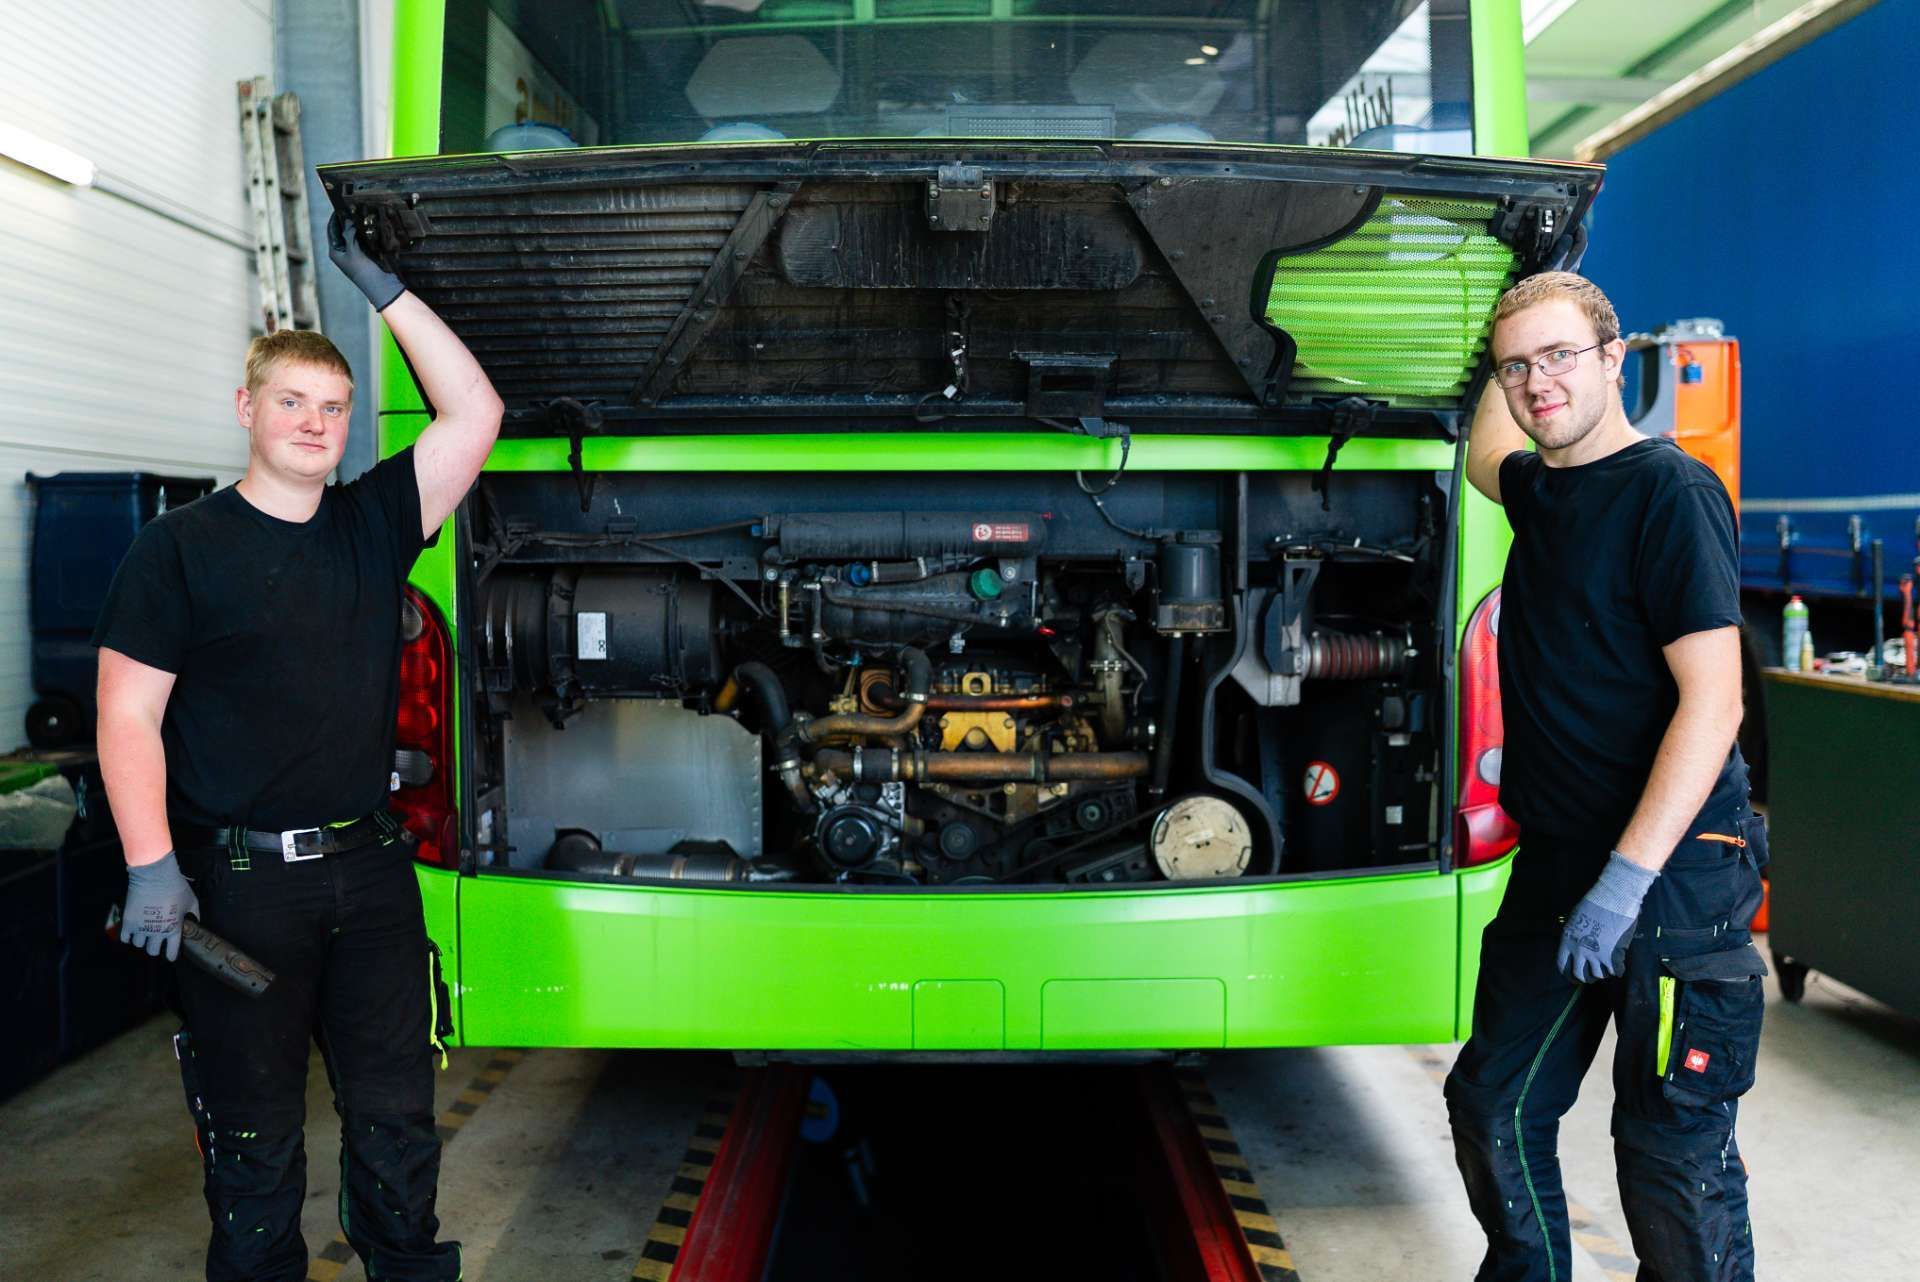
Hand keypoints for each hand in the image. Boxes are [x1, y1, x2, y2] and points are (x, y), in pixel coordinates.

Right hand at [121, 852, 200, 961]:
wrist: (155, 876)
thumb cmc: (176, 888)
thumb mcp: (191, 902)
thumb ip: (194, 915)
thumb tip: (196, 923)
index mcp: (174, 930)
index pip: (171, 952)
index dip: (171, 955)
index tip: (170, 956)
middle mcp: (157, 933)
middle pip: (152, 951)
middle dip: (155, 948)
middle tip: (156, 942)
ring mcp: (141, 928)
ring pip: (139, 945)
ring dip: (142, 940)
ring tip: (145, 933)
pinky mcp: (128, 922)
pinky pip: (125, 938)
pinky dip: (128, 937)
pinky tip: (132, 932)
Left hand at [327, 210, 404, 311]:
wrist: (380, 286)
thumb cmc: (364, 271)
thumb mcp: (353, 252)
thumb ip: (349, 235)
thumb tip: (348, 222)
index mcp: (335, 252)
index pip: (331, 231)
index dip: (334, 219)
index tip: (338, 208)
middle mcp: (342, 252)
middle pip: (341, 232)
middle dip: (345, 222)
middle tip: (350, 209)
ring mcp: (353, 254)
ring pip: (352, 236)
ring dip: (354, 227)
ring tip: (358, 215)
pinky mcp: (364, 255)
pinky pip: (360, 241)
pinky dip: (362, 234)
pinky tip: (366, 227)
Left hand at [1556, 851, 1657, 982]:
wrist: (1611, 899)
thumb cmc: (1594, 904)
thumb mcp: (1575, 919)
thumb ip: (1575, 935)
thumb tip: (1577, 946)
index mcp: (1567, 941)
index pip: (1562, 965)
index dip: (1568, 973)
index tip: (1573, 977)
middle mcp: (1579, 951)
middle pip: (1578, 975)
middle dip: (1585, 978)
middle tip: (1591, 977)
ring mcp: (1595, 955)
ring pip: (1597, 975)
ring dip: (1602, 973)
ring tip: (1606, 968)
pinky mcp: (1612, 955)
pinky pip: (1615, 972)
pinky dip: (1618, 970)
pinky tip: (1619, 965)